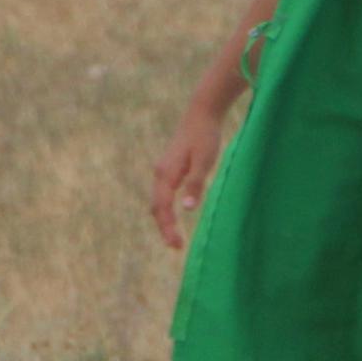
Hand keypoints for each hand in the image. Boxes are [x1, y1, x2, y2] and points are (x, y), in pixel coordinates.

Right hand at [148, 99, 227, 249]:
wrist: (201, 114)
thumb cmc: (205, 136)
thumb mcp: (204, 161)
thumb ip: (196, 184)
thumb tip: (187, 209)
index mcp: (167, 174)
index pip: (162, 208)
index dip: (168, 228)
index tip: (176, 245)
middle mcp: (160, 173)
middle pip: (156, 207)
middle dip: (164, 228)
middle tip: (176, 246)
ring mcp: (163, 170)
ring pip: (158, 201)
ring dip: (164, 219)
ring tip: (174, 237)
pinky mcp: (169, 168)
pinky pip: (163, 194)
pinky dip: (165, 209)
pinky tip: (174, 216)